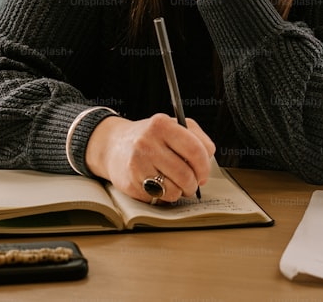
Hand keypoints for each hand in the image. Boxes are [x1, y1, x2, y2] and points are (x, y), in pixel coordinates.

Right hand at [84, 113, 215, 202]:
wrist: (113, 145)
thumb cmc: (149, 137)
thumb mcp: (172, 125)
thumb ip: (196, 136)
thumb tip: (209, 156)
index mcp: (161, 125)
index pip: (195, 150)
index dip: (205, 166)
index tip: (204, 172)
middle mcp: (147, 143)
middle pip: (185, 174)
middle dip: (194, 183)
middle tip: (193, 182)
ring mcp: (137, 164)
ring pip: (173, 190)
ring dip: (180, 191)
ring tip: (177, 184)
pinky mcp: (130, 183)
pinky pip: (159, 198)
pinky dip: (165, 196)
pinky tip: (160, 185)